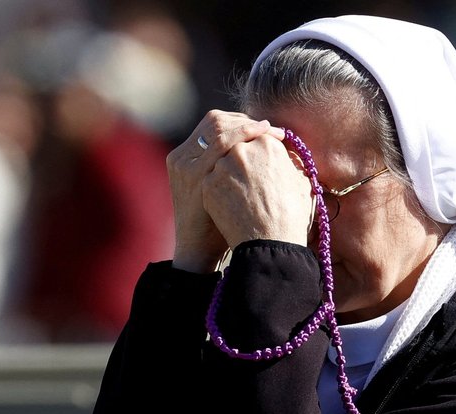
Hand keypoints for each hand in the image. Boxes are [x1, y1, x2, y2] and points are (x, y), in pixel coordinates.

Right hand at [166, 111, 294, 272]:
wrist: (199, 249)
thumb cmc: (217, 223)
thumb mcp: (217, 189)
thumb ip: (228, 168)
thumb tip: (258, 147)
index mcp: (184, 157)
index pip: (213, 124)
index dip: (240, 122)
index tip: (264, 128)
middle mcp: (182, 157)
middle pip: (215, 120)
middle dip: (246, 121)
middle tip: (271, 128)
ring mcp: (185, 164)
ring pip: (219, 127)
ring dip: (249, 126)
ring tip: (273, 132)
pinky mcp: (194, 174)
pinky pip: (222, 143)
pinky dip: (245, 136)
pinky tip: (265, 141)